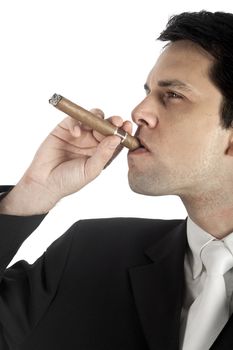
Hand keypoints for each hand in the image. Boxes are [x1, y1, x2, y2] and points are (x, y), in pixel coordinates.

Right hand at [0, 110, 131, 214]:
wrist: (44, 182)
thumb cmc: (69, 180)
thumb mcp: (90, 170)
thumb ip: (103, 154)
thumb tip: (117, 138)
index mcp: (102, 153)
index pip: (116, 140)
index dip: (123, 132)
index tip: (128, 126)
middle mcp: (93, 142)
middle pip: (106, 127)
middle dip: (113, 122)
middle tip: (117, 121)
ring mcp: (80, 134)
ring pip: (92, 119)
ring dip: (98, 117)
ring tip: (100, 121)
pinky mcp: (65, 129)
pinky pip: (74, 119)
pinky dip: (76, 123)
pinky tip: (75, 133)